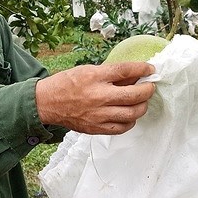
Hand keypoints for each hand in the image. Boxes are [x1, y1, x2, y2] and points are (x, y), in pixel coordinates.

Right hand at [35, 62, 155, 134]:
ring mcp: (98, 114)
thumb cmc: (67, 84)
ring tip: (142, 101)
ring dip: (142, 106)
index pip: (126, 71)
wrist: (47, 103)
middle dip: (148, 90)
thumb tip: (133, 75)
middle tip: (150, 86)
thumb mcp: (87, 70)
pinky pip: (122, 127)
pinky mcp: (96, 128)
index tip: (150, 69)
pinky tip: (130, 115)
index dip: (142, 69)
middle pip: (134, 94)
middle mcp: (98, 96)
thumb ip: (110, 74)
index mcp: (95, 77)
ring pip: (132, 113)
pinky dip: (131, 121)